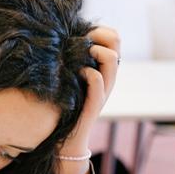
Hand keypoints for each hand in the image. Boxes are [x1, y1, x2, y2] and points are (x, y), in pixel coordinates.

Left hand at [56, 26, 119, 173]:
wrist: (67, 143)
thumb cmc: (64, 110)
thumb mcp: (69, 81)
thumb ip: (70, 62)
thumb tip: (58, 40)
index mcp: (103, 69)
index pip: (113, 36)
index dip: (99, 29)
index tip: (81, 34)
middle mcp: (108, 78)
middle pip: (116, 41)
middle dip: (98, 35)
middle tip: (80, 42)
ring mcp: (103, 91)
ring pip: (111, 58)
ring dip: (95, 51)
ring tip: (80, 58)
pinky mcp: (95, 104)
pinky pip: (98, 81)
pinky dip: (89, 73)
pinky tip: (78, 75)